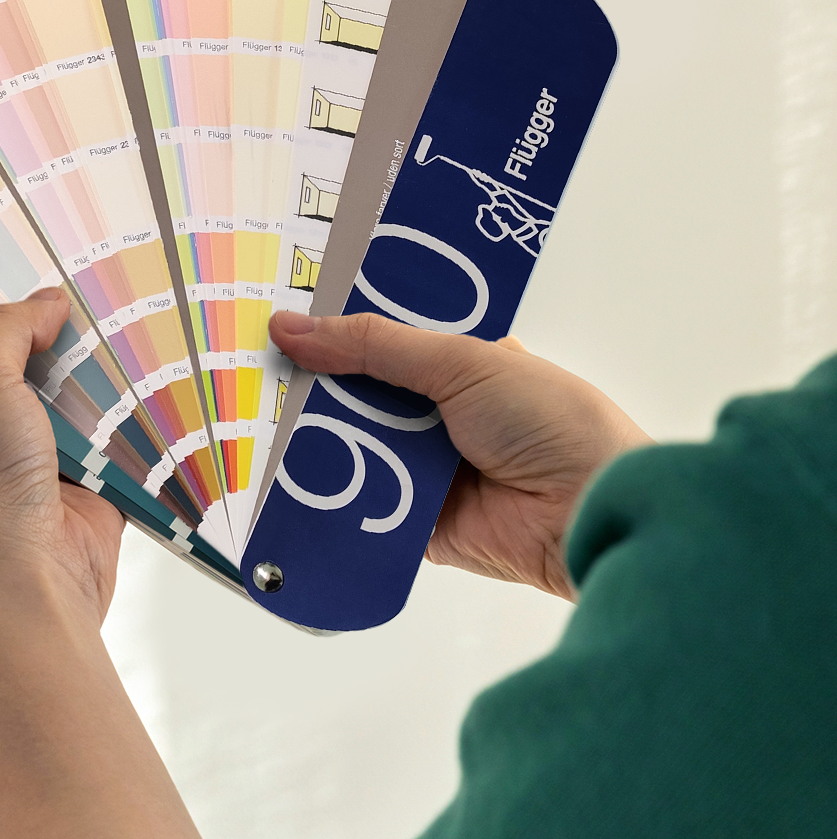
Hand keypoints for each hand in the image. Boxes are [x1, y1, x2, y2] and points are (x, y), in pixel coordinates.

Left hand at [0, 290, 123, 620]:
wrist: (32, 592)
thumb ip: (5, 330)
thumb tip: (45, 304)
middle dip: (31, 321)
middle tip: (60, 268)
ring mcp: (20, 450)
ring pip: (54, 383)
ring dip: (79, 356)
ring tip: (107, 301)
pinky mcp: (73, 471)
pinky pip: (97, 420)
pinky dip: (115, 396)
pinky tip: (134, 355)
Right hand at [269, 310, 652, 598]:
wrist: (591, 513)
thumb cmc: (551, 422)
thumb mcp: (460, 361)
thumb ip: (372, 346)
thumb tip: (291, 327)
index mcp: (459, 363)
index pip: (383, 339)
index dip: (335, 328)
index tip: (278, 316)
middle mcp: (438, 414)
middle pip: (357, 393)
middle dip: (311, 383)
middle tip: (249, 365)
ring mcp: (424, 469)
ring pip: (349, 446)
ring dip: (312, 436)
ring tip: (253, 415)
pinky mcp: (413, 524)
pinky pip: (357, 503)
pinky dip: (326, 493)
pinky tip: (280, 475)